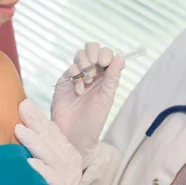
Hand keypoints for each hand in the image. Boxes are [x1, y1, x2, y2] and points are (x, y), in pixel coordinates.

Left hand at [15, 99, 82, 184]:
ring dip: (33, 141)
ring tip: (19, 130)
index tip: (25, 103)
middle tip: (22, 106)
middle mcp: (69, 158)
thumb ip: (40, 146)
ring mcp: (67, 172)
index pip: (51, 130)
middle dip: (35, 121)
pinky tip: (29, 162)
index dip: (38, 116)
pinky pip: (50, 176)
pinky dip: (39, 168)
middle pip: (50, 137)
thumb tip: (20, 126)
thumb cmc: (52, 184)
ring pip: (49, 154)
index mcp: (66, 150)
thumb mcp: (48, 161)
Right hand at [51, 43, 124, 167]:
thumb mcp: (106, 98)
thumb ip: (112, 77)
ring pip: (79, 55)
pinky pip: (69, 69)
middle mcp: (91, 73)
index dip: (106, 53)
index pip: (106, 53)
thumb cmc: (94, 120)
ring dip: (85, 65)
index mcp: (105, 75)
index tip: (105, 63)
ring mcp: (77, 76)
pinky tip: (79, 91)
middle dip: (93, 53)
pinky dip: (75, 77)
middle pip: (91, 48)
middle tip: (96, 65)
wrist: (75, 136)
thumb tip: (121, 56)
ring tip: (87, 82)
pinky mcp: (64, 82)